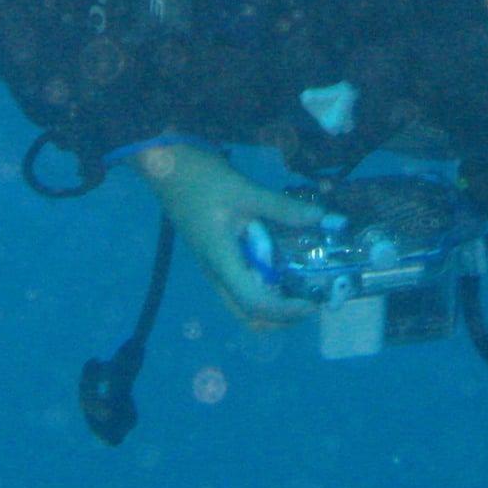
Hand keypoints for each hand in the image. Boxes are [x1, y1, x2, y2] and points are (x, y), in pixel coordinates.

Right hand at [129, 141, 336, 328]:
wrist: (166, 169)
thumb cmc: (202, 181)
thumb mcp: (246, 191)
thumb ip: (282, 208)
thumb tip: (321, 217)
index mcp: (222, 262)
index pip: (255, 303)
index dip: (285, 311)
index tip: (312, 303)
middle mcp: (216, 273)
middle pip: (248, 315)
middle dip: (281, 318)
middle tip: (309, 301)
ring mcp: (213, 268)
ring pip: (242, 304)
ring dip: (271, 305)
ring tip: (298, 287)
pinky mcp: (214, 259)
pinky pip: (239, 286)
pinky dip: (262, 288)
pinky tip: (280, 267)